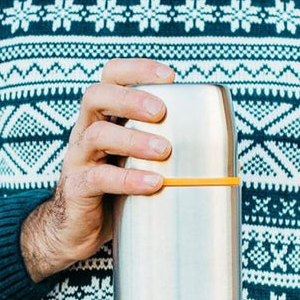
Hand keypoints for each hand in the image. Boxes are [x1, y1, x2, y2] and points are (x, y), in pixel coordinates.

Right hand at [20, 58, 173, 281]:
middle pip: (96, 96)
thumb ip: (162, 148)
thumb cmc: (115, 190)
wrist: (77, 231)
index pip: (111, 77)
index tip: (169, 76)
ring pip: (97, 135)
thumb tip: (222, 153)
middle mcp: (86, 131)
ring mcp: (78, 159)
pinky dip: (129, 179)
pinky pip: (99, 178)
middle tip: (161, 111)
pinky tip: (154, 184)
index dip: (136, 69)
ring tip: (164, 150)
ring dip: (133, 139)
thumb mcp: (137, 161)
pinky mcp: (77, 188)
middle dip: (131, 98)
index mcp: (103, 117)